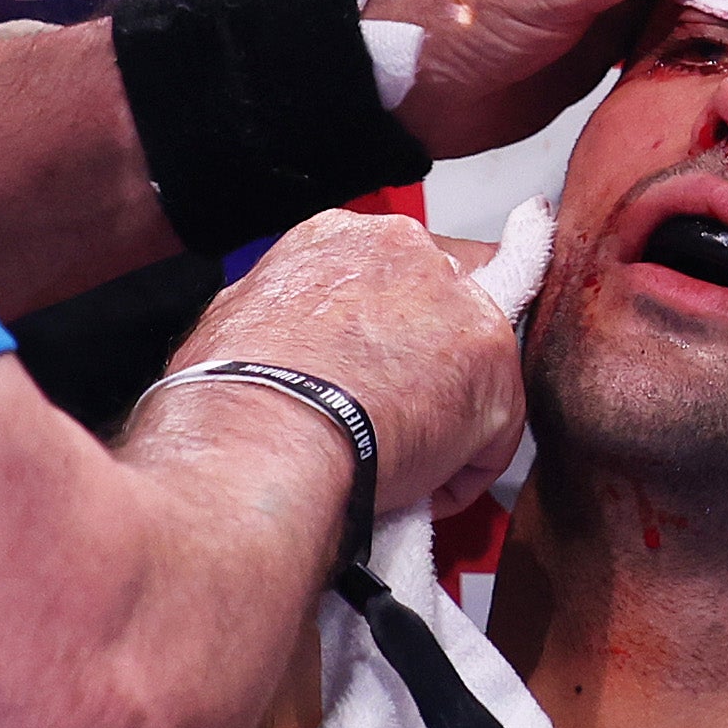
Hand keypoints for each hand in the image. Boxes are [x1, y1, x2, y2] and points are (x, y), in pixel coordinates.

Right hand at [180, 208, 527, 515]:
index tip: (373, 367)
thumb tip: (282, 342)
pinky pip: (493, 432)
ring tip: (397, 460)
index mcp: (341, 239)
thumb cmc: (232, 396)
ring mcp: (460, 305)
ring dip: (445, 418)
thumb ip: (280, 315)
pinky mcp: (495, 368)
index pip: (390, 273)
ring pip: (475, 369)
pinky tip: (414, 488)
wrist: (262, 440)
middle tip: (390, 415)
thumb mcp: (234, 323)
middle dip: (426, 362)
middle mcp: (409, 252)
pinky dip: (460, 471)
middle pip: (445, 306)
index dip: (385, 330)